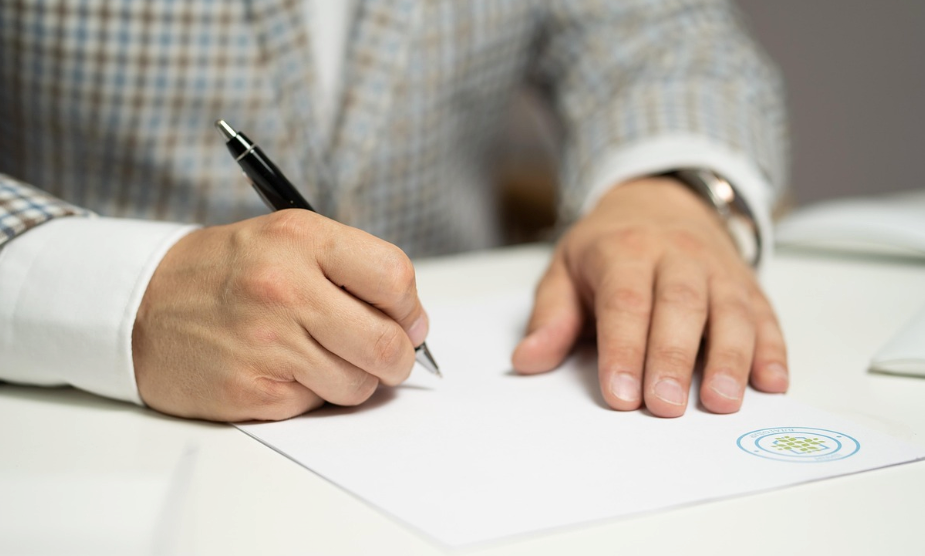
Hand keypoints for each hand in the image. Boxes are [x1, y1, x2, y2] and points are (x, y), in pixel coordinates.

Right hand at [132, 210, 427, 421]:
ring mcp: (268, 343)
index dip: (410, 308)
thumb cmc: (223, 273)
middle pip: (388, 343)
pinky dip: (311, 394)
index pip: (394, 277)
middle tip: (385, 355)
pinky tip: (282, 370)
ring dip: (352, 378)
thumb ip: (349, 269)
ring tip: (319, 357)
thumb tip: (410, 321)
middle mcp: (286, 288)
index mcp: (301, 240)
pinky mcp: (253, 391)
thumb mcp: (285, 240)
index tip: (407, 321)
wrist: (138, 307)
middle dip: (397, 358)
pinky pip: (317, 405)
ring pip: (359, 384)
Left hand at [512, 177, 787, 416]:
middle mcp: (676, 255)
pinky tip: (772, 383)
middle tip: (666, 407)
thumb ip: (551, 317)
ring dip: (729, 358)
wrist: (660, 201)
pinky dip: (772, 350)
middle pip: (679, 306)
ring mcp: (717, 268)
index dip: (623, 349)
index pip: (624, 302)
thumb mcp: (565, 270)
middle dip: (673, 358)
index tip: (619, 395)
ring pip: (729, 310)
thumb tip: (528, 360)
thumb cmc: (608, 247)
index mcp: (624, 251)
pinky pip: (764, 314)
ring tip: (721, 402)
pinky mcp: (748, 284)